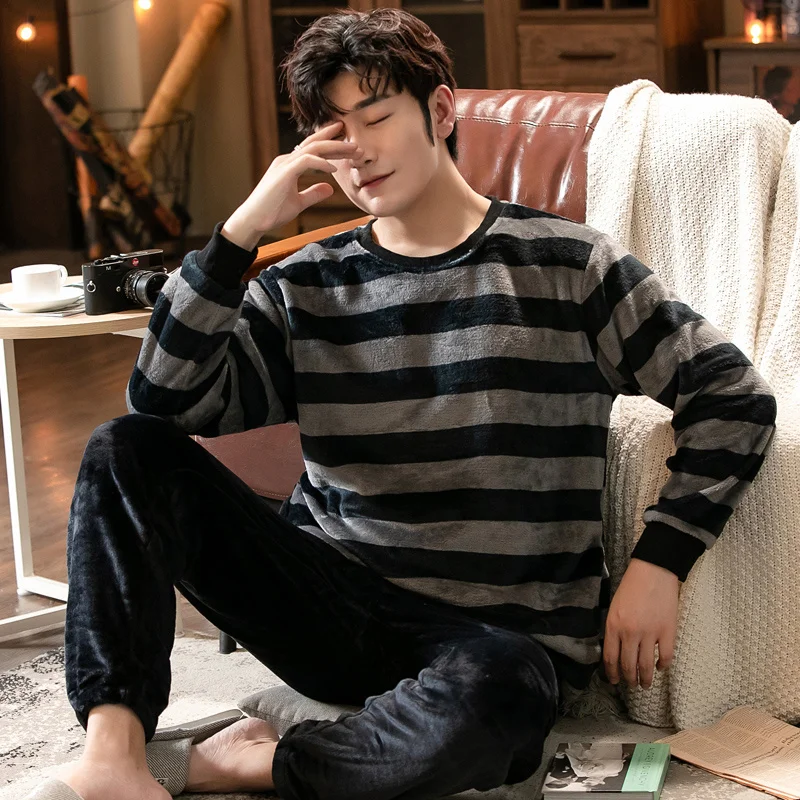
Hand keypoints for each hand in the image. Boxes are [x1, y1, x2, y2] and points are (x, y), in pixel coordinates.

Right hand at [222, 121, 363, 249]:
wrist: (253, 221)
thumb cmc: (271, 212)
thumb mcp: (298, 203)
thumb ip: (313, 193)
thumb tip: (330, 188)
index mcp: (290, 165)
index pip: (313, 149)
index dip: (331, 145)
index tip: (348, 144)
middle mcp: (287, 160)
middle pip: (315, 144)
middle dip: (337, 142)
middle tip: (356, 142)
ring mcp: (285, 164)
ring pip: (313, 148)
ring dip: (335, 148)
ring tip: (353, 151)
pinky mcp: (284, 173)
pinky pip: (306, 161)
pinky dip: (321, 163)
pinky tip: (334, 168)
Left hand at [602, 558, 679, 688]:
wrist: (653, 571)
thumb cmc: (631, 586)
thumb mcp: (614, 607)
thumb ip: (614, 628)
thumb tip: (616, 651)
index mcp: (614, 625)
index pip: (610, 657)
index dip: (611, 673)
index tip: (613, 681)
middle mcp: (630, 633)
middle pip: (628, 665)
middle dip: (629, 679)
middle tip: (631, 685)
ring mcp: (650, 634)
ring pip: (646, 666)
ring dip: (645, 679)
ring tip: (645, 685)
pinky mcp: (668, 632)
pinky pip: (665, 657)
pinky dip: (662, 666)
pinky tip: (660, 668)